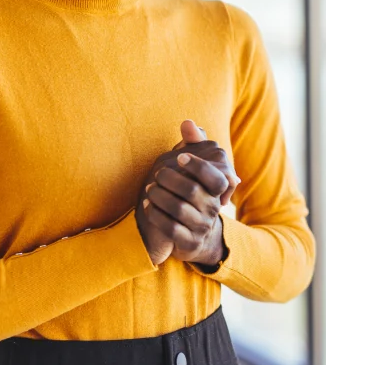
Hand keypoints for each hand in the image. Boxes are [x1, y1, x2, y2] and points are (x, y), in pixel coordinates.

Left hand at [135, 119, 237, 266]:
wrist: (194, 234)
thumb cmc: (191, 192)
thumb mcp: (195, 168)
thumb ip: (194, 144)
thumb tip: (188, 123)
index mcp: (218, 189)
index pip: (216, 177)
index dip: (198, 165)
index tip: (180, 157)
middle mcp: (213, 208)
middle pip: (192, 190)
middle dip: (170, 178)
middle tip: (156, 173)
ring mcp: (201, 227)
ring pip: (178, 209)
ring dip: (158, 196)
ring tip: (148, 188)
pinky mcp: (188, 242)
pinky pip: (170, 228)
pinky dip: (155, 214)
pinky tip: (147, 204)